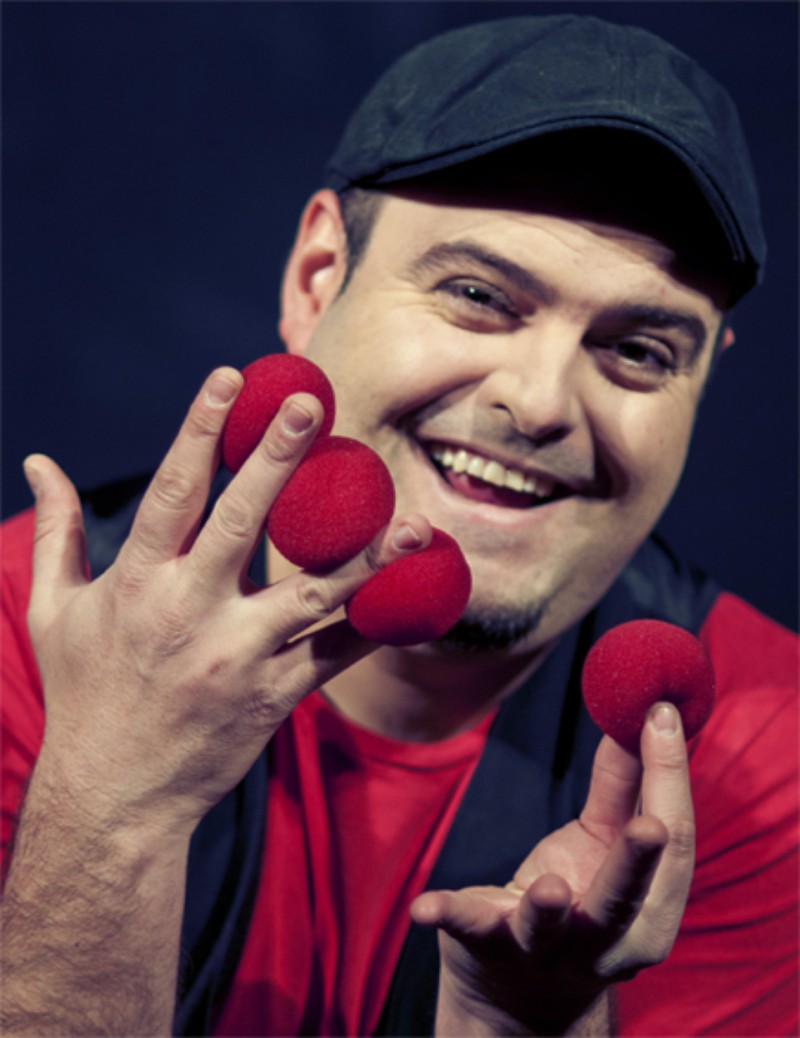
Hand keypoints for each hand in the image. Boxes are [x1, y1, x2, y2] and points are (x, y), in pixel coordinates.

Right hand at [24, 367, 430, 840]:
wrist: (113, 797)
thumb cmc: (85, 694)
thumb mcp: (54, 611)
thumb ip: (56, 533)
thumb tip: (38, 461)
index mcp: (136, 584)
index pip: (173, 492)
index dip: (200, 430)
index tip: (231, 378)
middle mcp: (189, 614)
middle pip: (243, 524)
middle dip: (278, 460)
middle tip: (315, 406)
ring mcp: (239, 657)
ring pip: (312, 594)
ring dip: (366, 555)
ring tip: (412, 517)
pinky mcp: (275, 696)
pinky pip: (335, 653)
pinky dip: (377, 623)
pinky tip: (417, 592)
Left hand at [411, 705, 693, 1035]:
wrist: (523, 998)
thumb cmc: (580, 900)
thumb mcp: (603, 843)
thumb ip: (621, 787)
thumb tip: (642, 715)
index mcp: (649, 911)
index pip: (672, 844)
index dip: (669, 776)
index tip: (660, 712)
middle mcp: (605, 940)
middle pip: (624, 897)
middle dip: (636, 862)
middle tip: (648, 826)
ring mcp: (543, 948)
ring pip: (548, 927)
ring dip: (547, 907)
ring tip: (549, 886)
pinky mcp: (486, 944)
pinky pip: (467, 928)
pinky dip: (447, 914)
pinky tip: (425, 907)